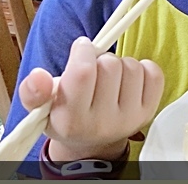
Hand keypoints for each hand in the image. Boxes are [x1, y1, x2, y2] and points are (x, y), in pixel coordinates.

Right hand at [19, 36, 163, 161]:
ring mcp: (129, 119)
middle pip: (110, 65)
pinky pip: (154, 73)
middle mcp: (102, 123)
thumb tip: (38, 75)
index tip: (82, 47)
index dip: (83, 50)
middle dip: (100, 58)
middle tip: (94, 68)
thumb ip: (33, 91)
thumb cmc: (65, 114)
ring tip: (109, 76)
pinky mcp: (149, 112)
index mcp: (71, 120)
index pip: (84, 72)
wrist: (91, 141)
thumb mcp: (41, 107)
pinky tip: (128, 78)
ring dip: (121, 63)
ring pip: (132, 67)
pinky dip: (143, 68)